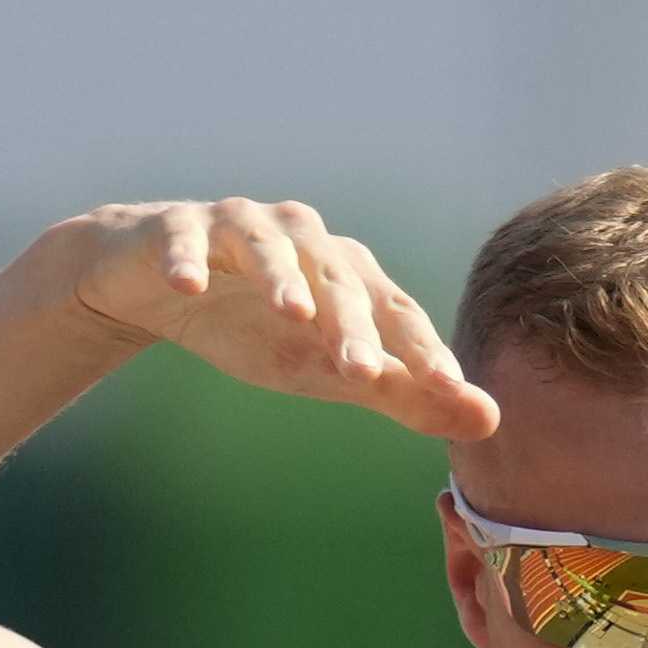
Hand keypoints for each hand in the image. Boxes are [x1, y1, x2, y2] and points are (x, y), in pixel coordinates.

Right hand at [49, 196, 495, 442]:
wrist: (158, 286)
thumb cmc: (258, 325)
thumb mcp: (331, 368)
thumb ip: (406, 392)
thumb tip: (489, 420)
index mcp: (350, 274)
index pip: (395, 311)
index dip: (421, 348)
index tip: (448, 388)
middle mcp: (306, 239)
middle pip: (338, 281)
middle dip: (353, 325)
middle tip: (364, 373)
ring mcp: (242, 226)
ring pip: (269, 248)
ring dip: (281, 277)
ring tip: (293, 312)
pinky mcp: (180, 228)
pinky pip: (185, 241)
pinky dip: (187, 261)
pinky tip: (188, 286)